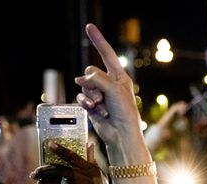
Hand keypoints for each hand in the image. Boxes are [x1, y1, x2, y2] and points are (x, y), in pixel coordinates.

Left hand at [30, 142, 117, 183]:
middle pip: (58, 169)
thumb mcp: (100, 177)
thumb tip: (89, 144)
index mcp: (90, 170)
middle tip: (34, 175)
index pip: (73, 156)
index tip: (49, 144)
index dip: (60, 149)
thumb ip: (92, 161)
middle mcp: (85, 177)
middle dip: (42, 171)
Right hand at [74, 24, 142, 147]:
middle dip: (93, 84)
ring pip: (84, 85)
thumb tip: (82, 79)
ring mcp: (99, 93)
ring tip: (102, 107)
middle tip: (103, 97)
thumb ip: (97, 78)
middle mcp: (109, 83)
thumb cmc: (125, 112)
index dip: (98, 40)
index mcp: (120, 76)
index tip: (89, 27)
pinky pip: (81, 97)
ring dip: (91, 97)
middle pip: (90, 72)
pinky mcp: (92, 104)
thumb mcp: (114, 89)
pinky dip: (86, 104)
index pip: (107, 54)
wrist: (121, 133)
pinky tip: (95, 111)